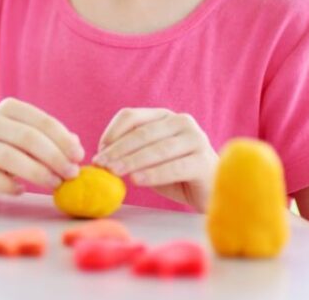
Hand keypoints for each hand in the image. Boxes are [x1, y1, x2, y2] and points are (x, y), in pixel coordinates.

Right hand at [0, 98, 84, 197]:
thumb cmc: (7, 146)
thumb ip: (52, 139)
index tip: (78, 157)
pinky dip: (8, 185)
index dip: (63, 139)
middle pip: (27, 138)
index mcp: (8, 109)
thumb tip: (76, 146)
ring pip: (8, 157)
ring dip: (37, 173)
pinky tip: (21, 190)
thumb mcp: (28, 136)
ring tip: (55, 184)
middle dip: (54, 157)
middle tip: (71, 174)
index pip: (41, 120)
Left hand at [92, 108, 217, 212]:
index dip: (112, 132)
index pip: (131, 116)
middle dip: (118, 149)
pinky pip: (174, 167)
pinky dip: (153, 174)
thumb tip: (102, 156)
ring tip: (113, 172)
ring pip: (157, 149)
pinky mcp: (204, 161)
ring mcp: (196, 139)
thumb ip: (130, 152)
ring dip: (131, 161)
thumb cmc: (175, 174)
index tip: (99, 150)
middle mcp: (182, 122)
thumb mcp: (148, 159)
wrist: (209, 192)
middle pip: (142, 133)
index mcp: (164, 116)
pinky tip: (136, 180)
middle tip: (101, 164)